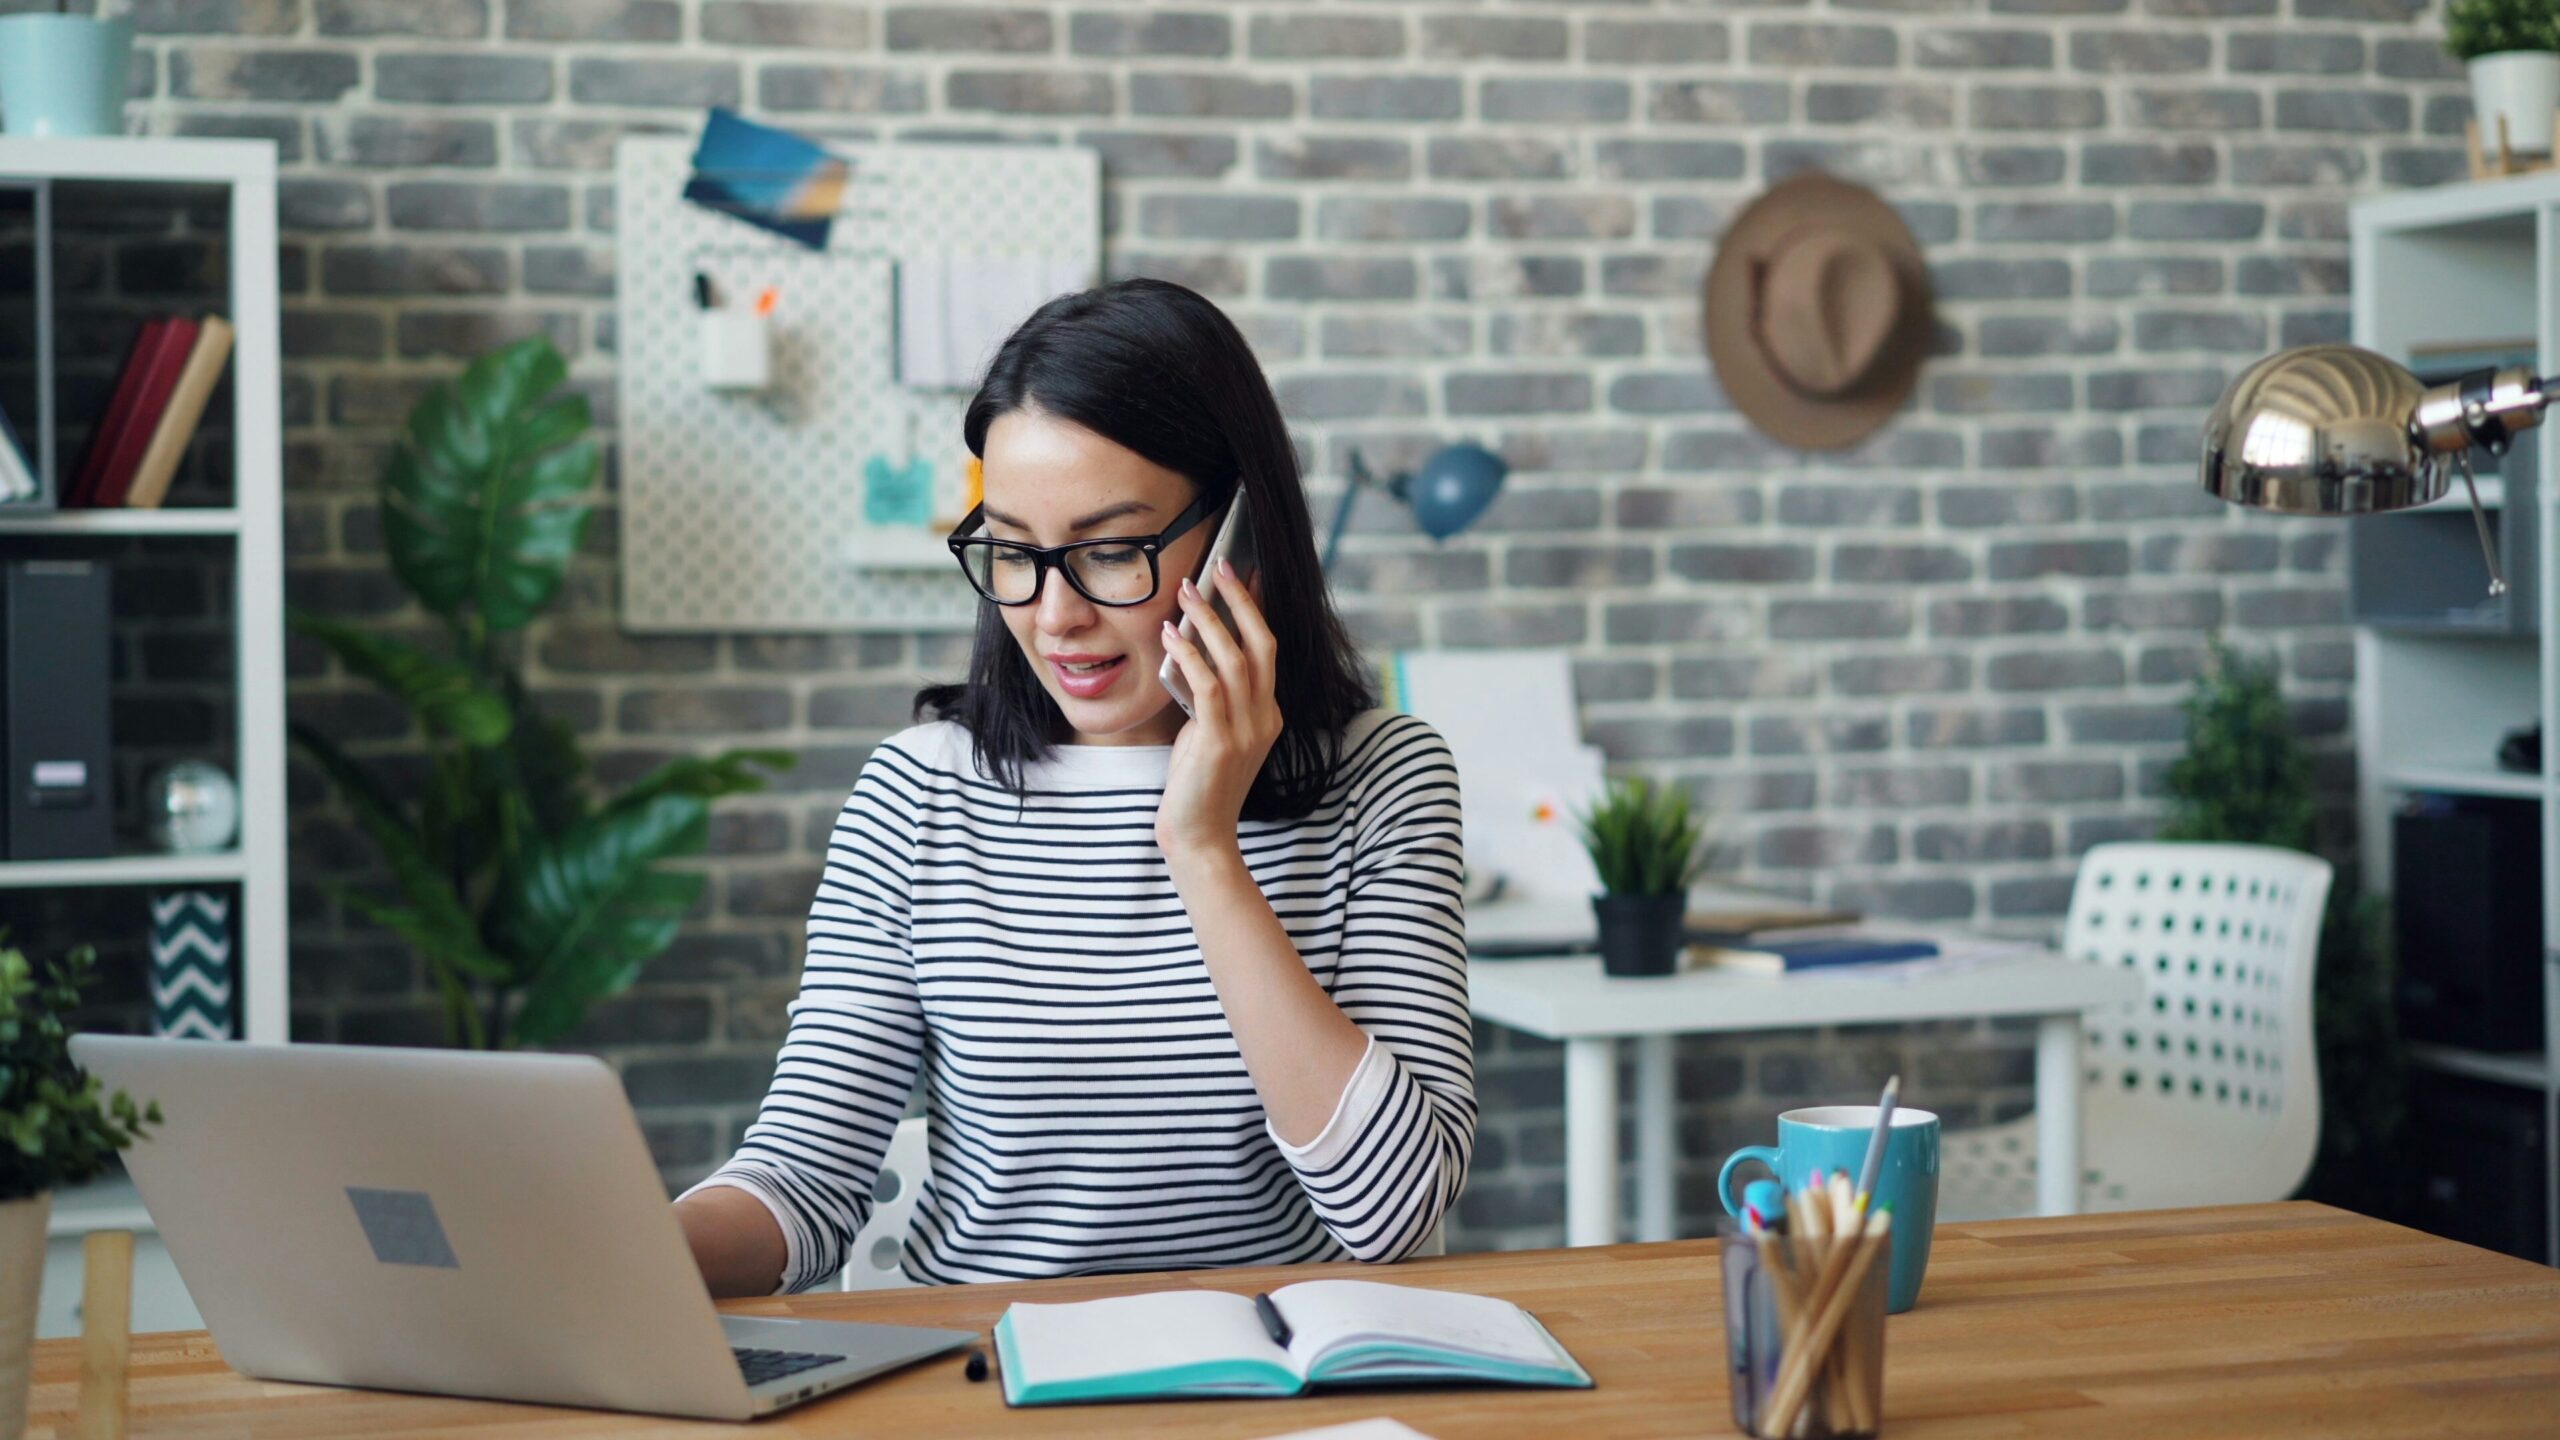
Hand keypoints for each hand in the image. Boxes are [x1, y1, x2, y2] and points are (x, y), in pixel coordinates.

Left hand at [1155, 559, 1281, 854]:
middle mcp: (1266, 718)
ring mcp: (1247, 731)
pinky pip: (1207, 686)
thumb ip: (1209, 697)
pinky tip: (1169, 634)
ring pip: (1234, 658)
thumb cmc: (1198, 785)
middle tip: (1219, 566)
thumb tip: (1189, 652)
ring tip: (1185, 590)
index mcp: (1269, 714)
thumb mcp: (1209, 732)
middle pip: (1262, 644)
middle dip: (1241, 600)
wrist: (1199, 838)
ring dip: (1208, 619)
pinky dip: (1189, 654)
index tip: (1243, 573)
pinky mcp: (1219, 742)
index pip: (1268, 650)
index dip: (1257, 608)